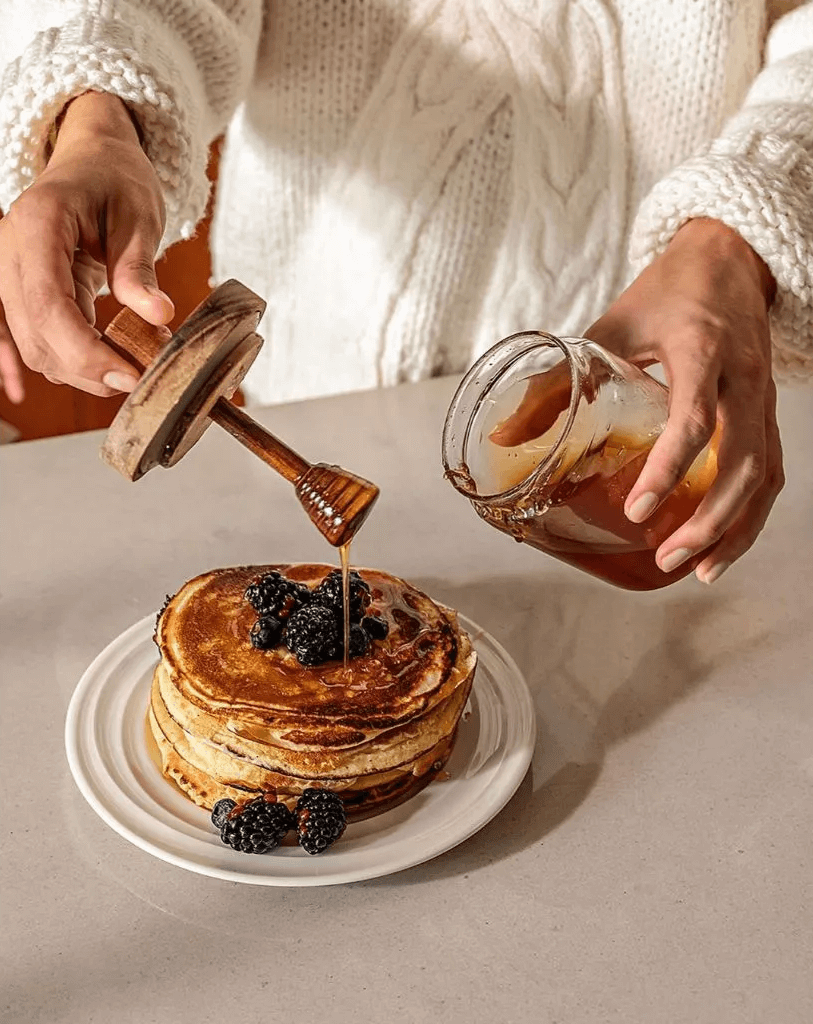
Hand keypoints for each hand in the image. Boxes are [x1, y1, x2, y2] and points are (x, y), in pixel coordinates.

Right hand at [0, 91, 173, 396]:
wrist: (93, 161)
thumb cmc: (116, 181)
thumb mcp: (139, 217)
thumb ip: (139, 269)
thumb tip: (159, 317)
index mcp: (38, 224)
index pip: (49, 305)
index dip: (86, 351)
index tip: (130, 375)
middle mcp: (10, 250)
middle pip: (36, 334)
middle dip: (87, 367)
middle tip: (141, 376)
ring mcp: (7, 272)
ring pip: (31, 345)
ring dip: (77, 368)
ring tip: (129, 361)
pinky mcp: (17, 290)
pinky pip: (22, 338)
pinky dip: (49, 362)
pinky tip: (56, 381)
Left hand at [491, 218, 782, 583]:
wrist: (732, 258)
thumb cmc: (667, 291)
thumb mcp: (608, 327)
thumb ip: (560, 379)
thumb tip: (506, 436)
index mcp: (700, 349)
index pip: (694, 419)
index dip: (668, 469)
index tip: (639, 510)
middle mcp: (742, 377)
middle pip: (742, 462)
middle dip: (708, 519)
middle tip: (666, 556)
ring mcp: (762, 397)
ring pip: (765, 475)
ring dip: (734, 529)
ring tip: (697, 570)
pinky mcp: (768, 411)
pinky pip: (771, 470)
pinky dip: (749, 514)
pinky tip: (720, 543)